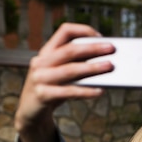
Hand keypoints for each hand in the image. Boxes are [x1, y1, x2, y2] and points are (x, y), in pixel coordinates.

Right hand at [14, 23, 115, 141]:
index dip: (83, 30)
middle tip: (111, 49)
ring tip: (109, 67)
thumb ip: (76, 64)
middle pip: (69, 50)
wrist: (31, 111)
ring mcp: (40, 78)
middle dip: (92, 48)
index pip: (64, 32)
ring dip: (92, 68)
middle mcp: (41, 62)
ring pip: (69, 70)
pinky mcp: (43, 95)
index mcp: (47, 52)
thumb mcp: (61, 73)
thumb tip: (106, 60)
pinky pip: (69, 91)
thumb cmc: (52, 89)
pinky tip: (100, 91)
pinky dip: (86, 91)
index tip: (101, 37)